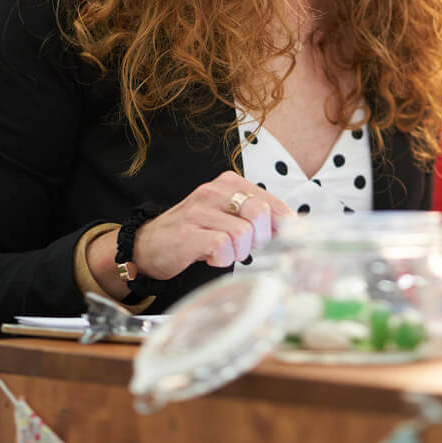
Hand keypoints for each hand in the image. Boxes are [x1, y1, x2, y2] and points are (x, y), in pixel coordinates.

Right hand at [130, 172, 292, 280]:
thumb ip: (255, 215)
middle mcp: (213, 191)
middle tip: (246, 247)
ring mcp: (199, 211)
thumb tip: (293, 225)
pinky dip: (223, 259)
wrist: (149, 244)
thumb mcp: (226, 215)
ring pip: (243, 233)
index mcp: (229, 183)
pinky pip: (222, 246)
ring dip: (239, 252)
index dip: (282, 224)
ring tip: (224, 252)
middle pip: (260, 213)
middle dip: (260, 238)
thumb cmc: (194, 231)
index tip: (283, 237)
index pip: (270, 201)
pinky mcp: (188, 233)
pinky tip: (212, 257)